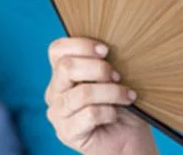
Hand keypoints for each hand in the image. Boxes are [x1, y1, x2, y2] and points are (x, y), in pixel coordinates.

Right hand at [45, 37, 157, 154]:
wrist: (128, 137)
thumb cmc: (121, 104)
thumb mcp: (114, 78)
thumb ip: (105, 63)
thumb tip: (109, 50)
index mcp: (63, 74)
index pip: (57, 50)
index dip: (81, 45)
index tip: (106, 50)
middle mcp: (55, 91)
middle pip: (66, 67)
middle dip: (99, 68)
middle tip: (118, 77)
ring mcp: (58, 113)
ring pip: (82, 93)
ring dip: (111, 92)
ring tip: (126, 96)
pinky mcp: (66, 132)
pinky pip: (89, 114)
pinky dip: (110, 112)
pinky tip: (116, 114)